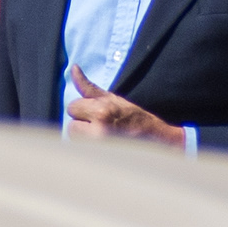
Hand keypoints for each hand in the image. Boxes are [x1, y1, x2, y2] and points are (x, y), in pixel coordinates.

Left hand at [63, 64, 181, 143]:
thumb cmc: (133, 117)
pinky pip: (83, 152)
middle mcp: (99, 129)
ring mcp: (100, 147)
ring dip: (85, 138)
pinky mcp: (102, 158)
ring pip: (75, 140)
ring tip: (103, 136)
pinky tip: (104, 147)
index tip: (98, 113)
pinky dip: (90, 149)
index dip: (84, 110)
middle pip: (71, 126)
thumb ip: (88, 87)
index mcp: (102, 111)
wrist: (156, 139)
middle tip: (101, 126)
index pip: (72, 108)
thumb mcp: (112, 98)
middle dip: (83, 125)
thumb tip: (74, 68)